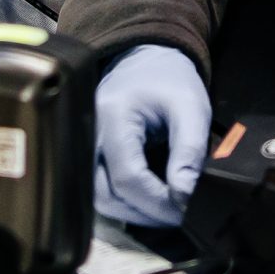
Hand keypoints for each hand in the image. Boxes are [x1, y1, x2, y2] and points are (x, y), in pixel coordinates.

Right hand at [93, 44, 210, 227]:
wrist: (147, 57)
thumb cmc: (169, 78)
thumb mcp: (191, 107)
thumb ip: (190, 151)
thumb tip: (185, 195)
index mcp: (112, 116)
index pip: (127, 176)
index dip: (156, 202)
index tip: (184, 210)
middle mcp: (89, 133)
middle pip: (104, 193)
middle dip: (142, 213)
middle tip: (175, 216)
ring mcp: (83, 143)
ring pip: (96, 196)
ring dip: (129, 211)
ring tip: (162, 211)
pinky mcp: (87, 152)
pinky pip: (97, 186)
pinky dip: (121, 200)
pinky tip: (145, 200)